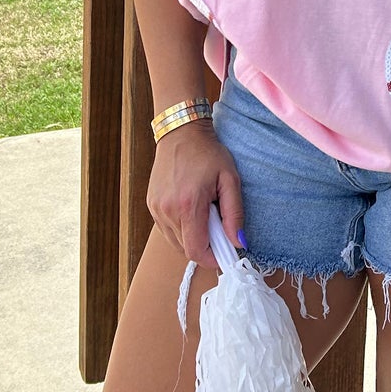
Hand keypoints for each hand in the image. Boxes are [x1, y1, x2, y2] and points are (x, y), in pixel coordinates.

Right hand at [145, 121, 246, 267]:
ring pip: (176, 242)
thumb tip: (239, 242)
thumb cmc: (208, 153)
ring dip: (193, 237)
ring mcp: (156, 208)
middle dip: (206, 246)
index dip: (212, 258)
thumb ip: (234, 214)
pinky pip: (167, 230)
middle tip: (219, 227)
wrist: (181, 132)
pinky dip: (182, 228)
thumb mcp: (230, 180)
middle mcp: (167, 210)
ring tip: (205, 214)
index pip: (196, 251)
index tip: (225, 251)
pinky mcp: (151, 205)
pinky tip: (191, 210)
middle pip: (186, 249)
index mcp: (188, 205)